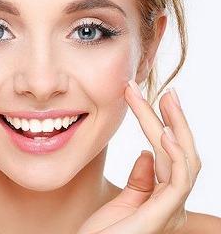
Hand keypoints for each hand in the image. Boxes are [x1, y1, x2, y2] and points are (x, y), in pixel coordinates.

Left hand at [76, 81, 201, 233]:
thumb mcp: (123, 201)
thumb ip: (140, 180)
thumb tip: (148, 153)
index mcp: (164, 198)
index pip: (169, 154)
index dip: (165, 126)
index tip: (154, 99)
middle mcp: (171, 203)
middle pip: (180, 152)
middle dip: (176, 120)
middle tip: (168, 92)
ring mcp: (168, 209)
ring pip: (183, 159)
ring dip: (175, 127)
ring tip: (165, 100)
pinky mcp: (160, 215)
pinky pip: (177, 181)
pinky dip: (175, 155)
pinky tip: (164, 133)